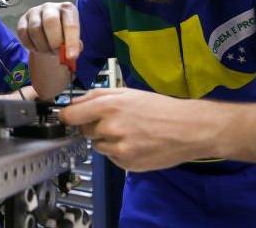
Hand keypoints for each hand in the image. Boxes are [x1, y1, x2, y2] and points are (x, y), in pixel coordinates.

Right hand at [17, 2, 81, 60]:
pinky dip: (30, 45)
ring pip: (35, 29)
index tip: (71, 57)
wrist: (47, 31)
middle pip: (50, 21)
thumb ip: (74, 47)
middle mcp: (51, 7)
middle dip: (54, 42)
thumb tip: (69, 55)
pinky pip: (23, 32)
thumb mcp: (72, 39)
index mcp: (67, 9)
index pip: (71, 24)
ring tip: (48, 51)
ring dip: (42, 46)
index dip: (71, 42)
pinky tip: (37, 48)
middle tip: (57, 53)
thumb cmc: (62, 34)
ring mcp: (34, 12)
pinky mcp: (22, 19)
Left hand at [59, 88, 212, 171]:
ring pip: (97, 145)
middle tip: (115, 122)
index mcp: (108, 106)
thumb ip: (97, 96)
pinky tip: (135, 144)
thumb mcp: (127, 92)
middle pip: (84, 131)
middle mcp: (110, 127)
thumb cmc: (158, 107)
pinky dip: (118, 152)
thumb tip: (73, 103)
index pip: (70, 116)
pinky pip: (111, 157)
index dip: (68, 117)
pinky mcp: (126, 164)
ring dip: (106, 140)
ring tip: (129, 133)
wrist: (187, 129)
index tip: (70, 118)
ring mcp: (117, 148)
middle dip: (94, 126)